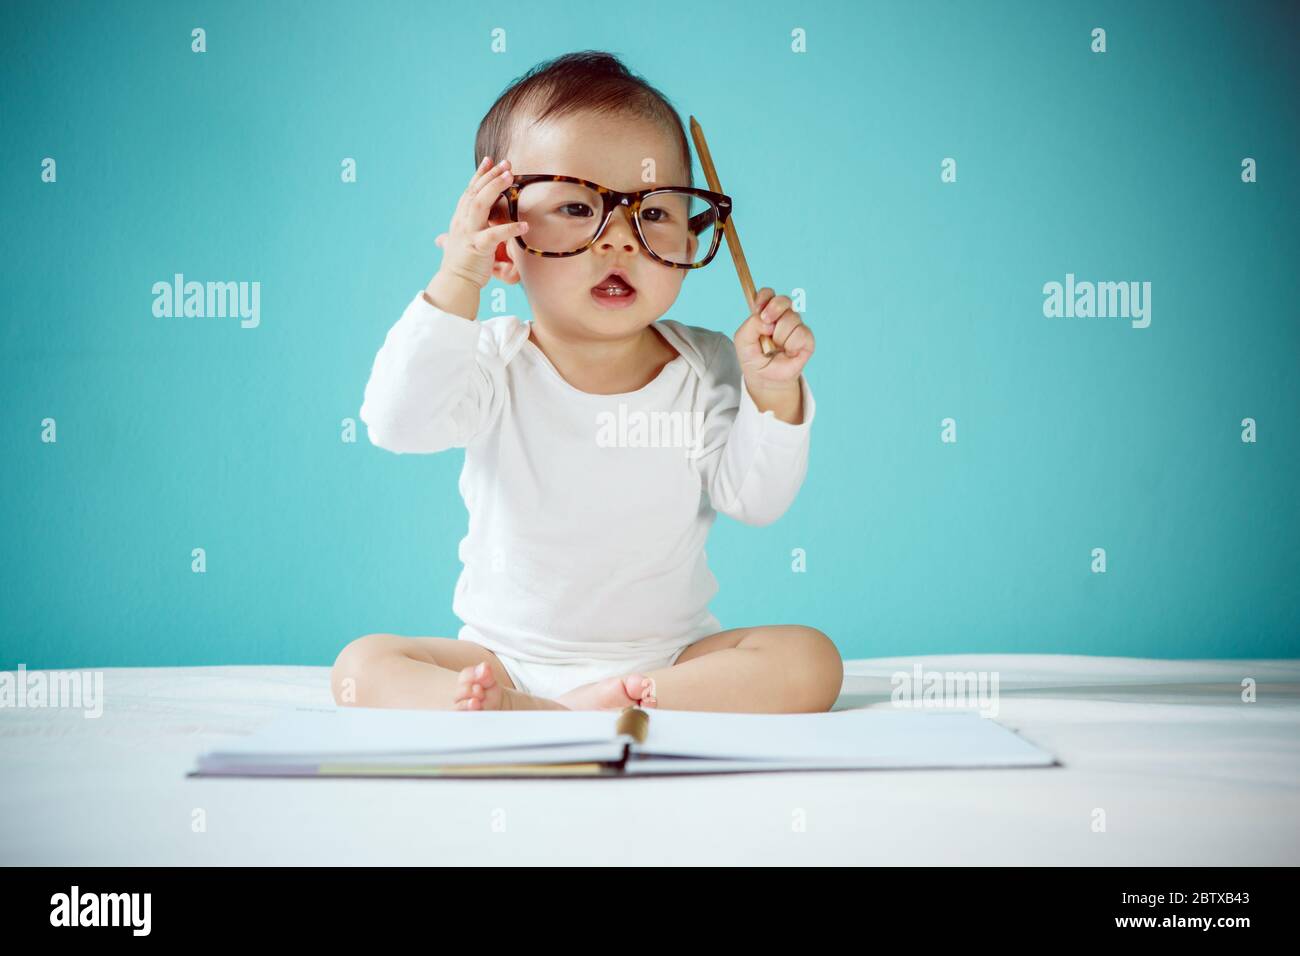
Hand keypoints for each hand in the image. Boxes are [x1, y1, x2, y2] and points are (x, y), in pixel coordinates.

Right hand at [432, 156, 529, 289]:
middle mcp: (462, 222)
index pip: (469, 191)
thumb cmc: (461, 266)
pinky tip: (524, 225)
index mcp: (459, 219)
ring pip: (480, 204)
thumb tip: (442, 238)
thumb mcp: (458, 244)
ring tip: (510, 177)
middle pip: (475, 192)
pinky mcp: (477, 248)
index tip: (490, 160)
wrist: (454, 284)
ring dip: (495, 188)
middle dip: (491, 176)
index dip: (480, 175)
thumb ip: (458, 236)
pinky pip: (494, 235)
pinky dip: (510, 229)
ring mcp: (468, 234)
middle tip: (507, 164)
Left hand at [734, 287, 814, 394]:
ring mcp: (796, 326)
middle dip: (774, 309)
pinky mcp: (807, 339)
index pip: (768, 294)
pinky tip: (788, 352)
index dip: (764, 298)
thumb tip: (768, 320)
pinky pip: (801, 333)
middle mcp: (783, 316)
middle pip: (783, 300)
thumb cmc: (754, 357)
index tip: (757, 310)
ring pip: (791, 318)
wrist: (765, 378)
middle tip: (767, 327)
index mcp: (767, 312)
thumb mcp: (743, 340)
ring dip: (780, 336)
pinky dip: (791, 345)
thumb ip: (751, 325)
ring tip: (776, 348)